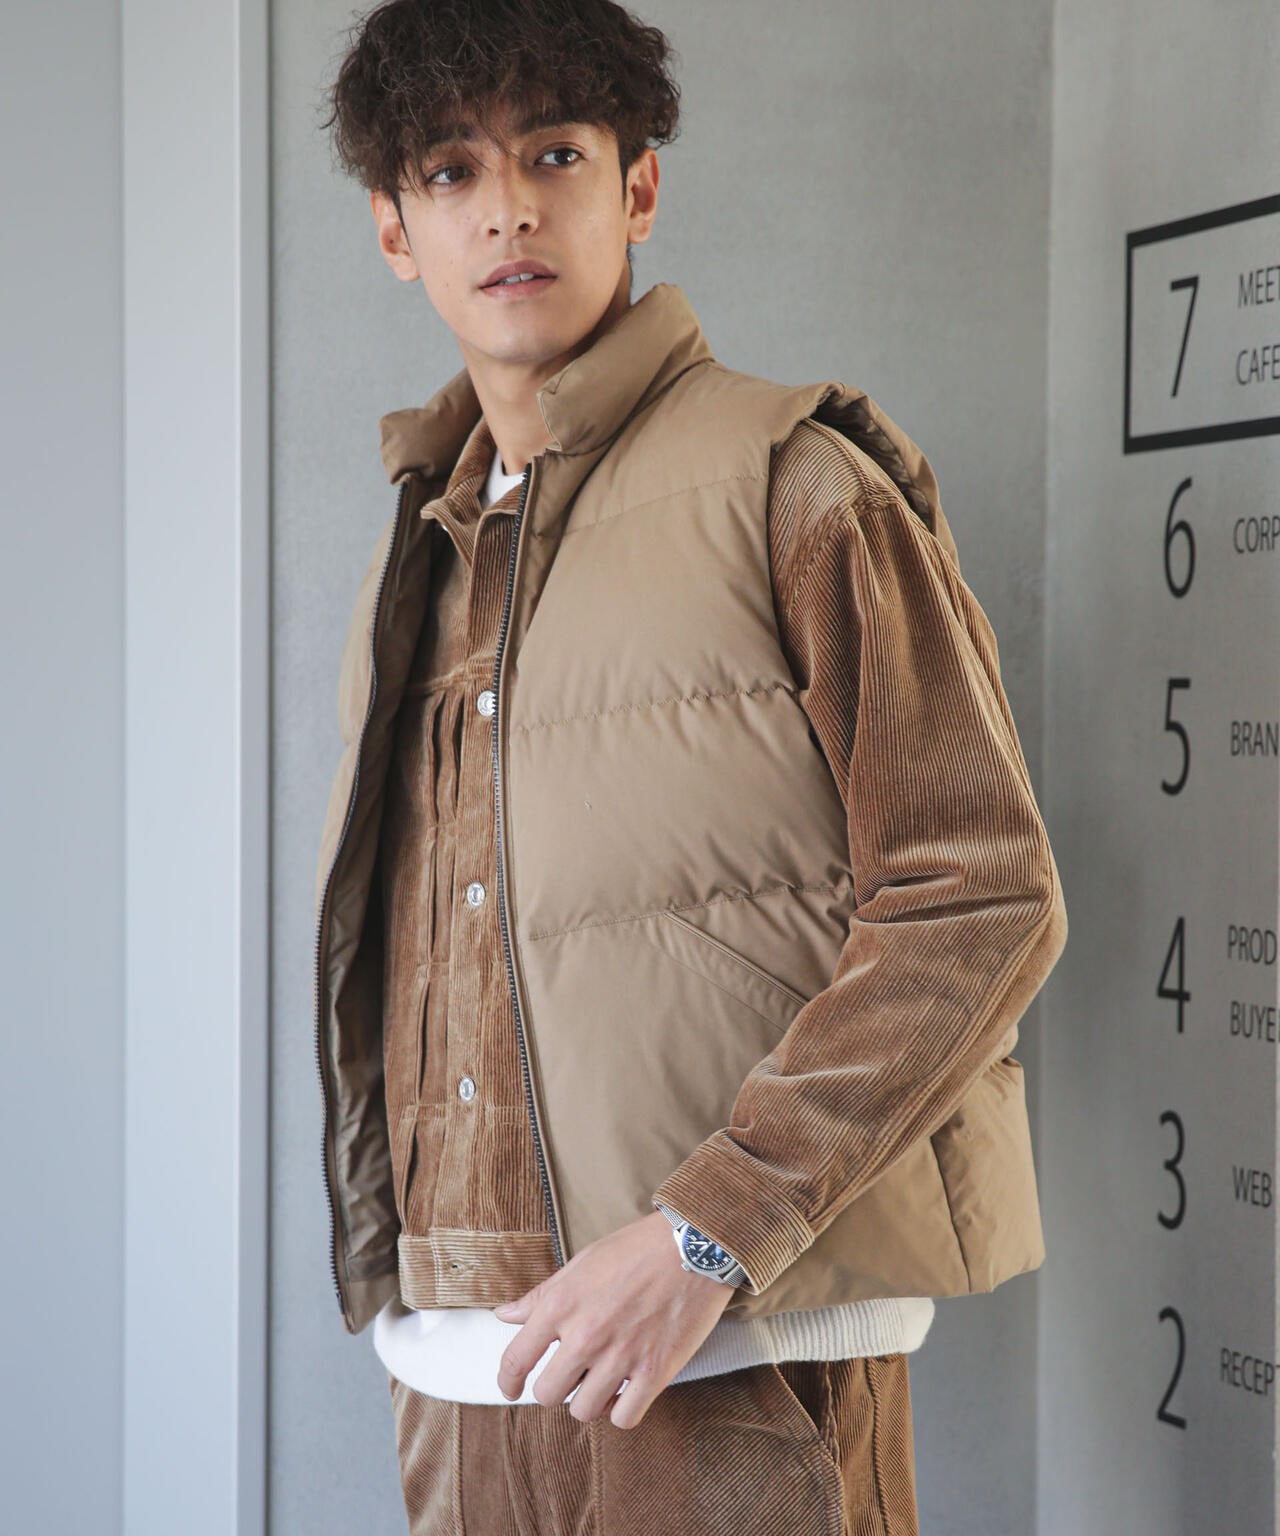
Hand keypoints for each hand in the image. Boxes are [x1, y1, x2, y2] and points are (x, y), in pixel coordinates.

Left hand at [491, 1210, 735, 1428]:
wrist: (693, 1245)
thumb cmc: (637, 1249)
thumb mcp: (581, 1263)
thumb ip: (541, 1295)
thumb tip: (505, 1315)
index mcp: (562, 1304)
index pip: (516, 1358)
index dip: (507, 1380)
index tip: (510, 1387)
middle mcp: (586, 1335)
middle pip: (548, 1393)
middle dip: (555, 1387)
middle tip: (570, 1374)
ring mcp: (621, 1356)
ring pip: (583, 1410)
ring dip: (589, 1399)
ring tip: (601, 1379)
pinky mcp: (655, 1372)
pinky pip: (623, 1418)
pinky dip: (621, 1410)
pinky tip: (626, 1390)